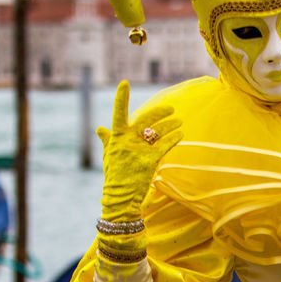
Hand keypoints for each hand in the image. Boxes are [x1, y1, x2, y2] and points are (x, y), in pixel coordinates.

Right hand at [98, 81, 182, 221]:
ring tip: (179, 122)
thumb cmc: (114, 177)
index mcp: (116, 138)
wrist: (120, 198)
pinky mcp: (148, 161)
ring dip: (170, 125)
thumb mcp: (108, 157)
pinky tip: (181, 135)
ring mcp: (137, 151)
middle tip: (171, 108)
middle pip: (145, 119)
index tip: (125, 83)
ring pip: (157, 131)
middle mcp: (126, 141)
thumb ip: (107, 141)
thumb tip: (99, 128)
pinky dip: (173, 139)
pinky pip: (164, 145)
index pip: (117, 114)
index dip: (120, 98)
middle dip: (159, 112)